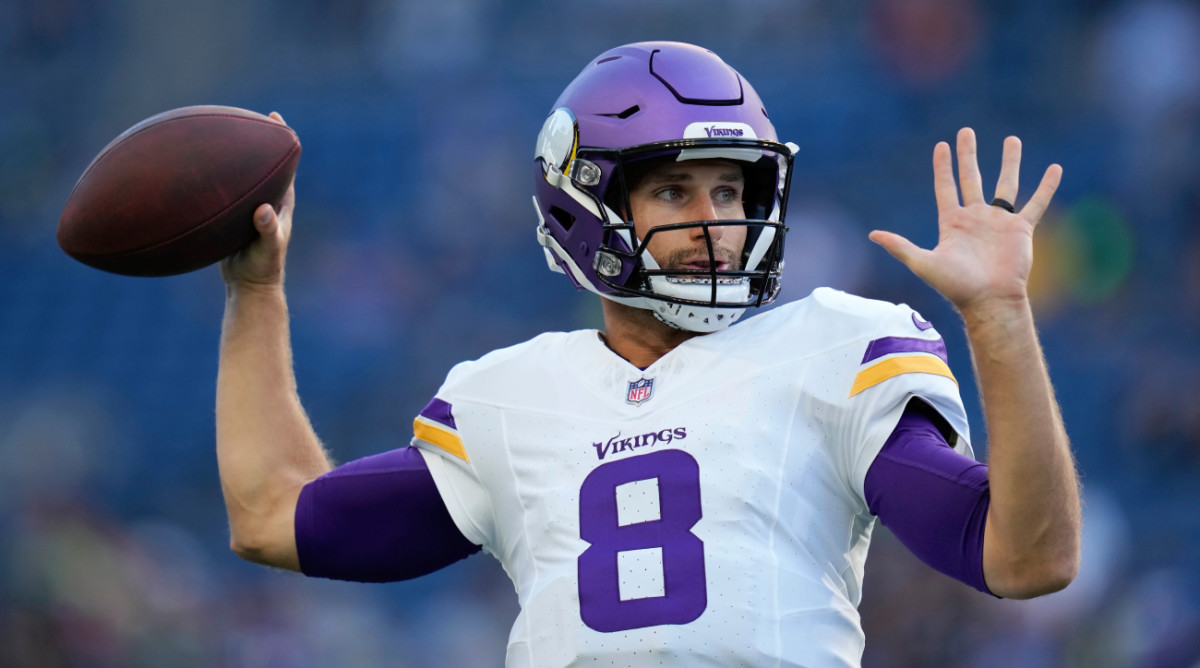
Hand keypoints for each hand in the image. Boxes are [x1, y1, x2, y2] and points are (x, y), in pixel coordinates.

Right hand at [220, 111, 294, 289]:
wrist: (249, 286)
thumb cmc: (263, 267)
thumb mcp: (267, 249)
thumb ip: (267, 230)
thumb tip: (262, 210)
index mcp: (280, 201)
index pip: (286, 164)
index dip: (282, 139)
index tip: (274, 117)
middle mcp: (266, 199)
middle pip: (262, 163)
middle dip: (254, 139)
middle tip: (242, 115)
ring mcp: (248, 207)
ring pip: (239, 176)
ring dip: (229, 158)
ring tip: (212, 134)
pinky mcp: (231, 217)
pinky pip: (221, 192)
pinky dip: (211, 180)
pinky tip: (191, 171)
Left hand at [868, 128, 1061, 314]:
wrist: (989, 301)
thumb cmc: (956, 286)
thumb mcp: (923, 263)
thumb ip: (900, 246)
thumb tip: (871, 235)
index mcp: (952, 222)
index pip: (946, 187)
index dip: (943, 167)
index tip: (941, 146)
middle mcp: (975, 218)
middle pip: (972, 178)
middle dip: (968, 155)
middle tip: (966, 132)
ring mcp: (999, 222)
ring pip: (1006, 184)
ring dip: (1009, 162)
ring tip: (1011, 139)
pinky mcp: (1021, 229)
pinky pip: (1036, 203)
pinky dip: (1046, 187)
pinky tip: (1055, 169)